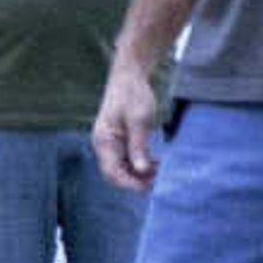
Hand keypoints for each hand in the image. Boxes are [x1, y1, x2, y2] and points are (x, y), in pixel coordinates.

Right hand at [94, 56, 163, 191]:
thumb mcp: (138, 120)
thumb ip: (138, 146)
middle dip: (134, 181)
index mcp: (104, 140)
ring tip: (159, 172)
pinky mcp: (120, 139)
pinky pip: (127, 159)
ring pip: (122, 168)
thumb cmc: (133, 94)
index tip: (148, 187)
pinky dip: (140, 164)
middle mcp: (104, 145)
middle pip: (115, 173)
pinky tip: (155, 164)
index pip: (112, 172)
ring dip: (139, 174)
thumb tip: (141, 171)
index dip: (129, 183)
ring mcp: (111, 143)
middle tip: (157, 182)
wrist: (129, 75)